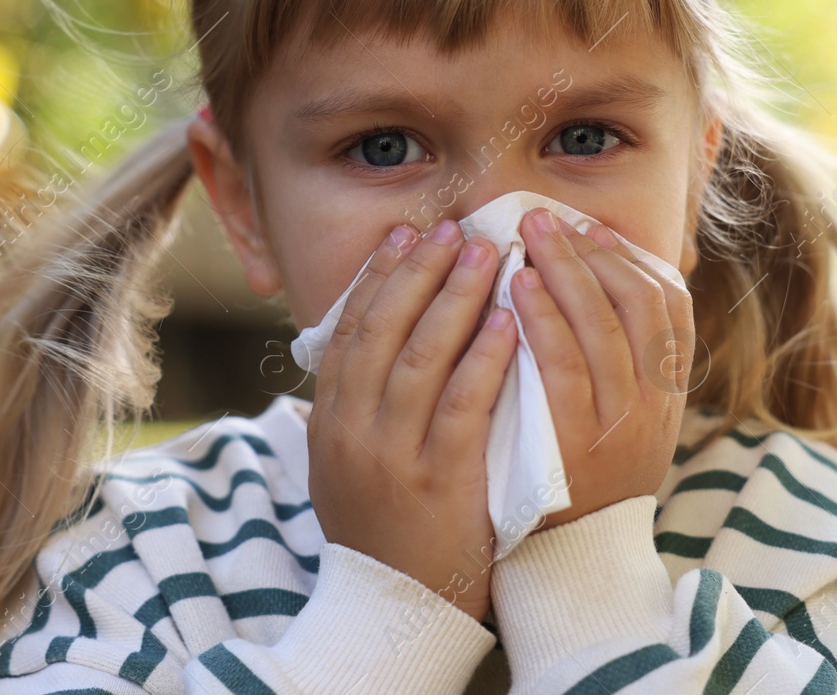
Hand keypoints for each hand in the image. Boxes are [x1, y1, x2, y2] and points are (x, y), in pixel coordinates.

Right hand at [308, 219, 516, 622]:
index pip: (350, 330)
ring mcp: (393, 455)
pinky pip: (463, 404)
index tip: (404, 234)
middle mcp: (352, 431)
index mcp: (329, 422)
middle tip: (452, 228)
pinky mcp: (440, 480)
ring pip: (420, 357)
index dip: (378, 277)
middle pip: (383, 330)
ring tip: (485, 253)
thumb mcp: (345, 466)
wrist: (395, 609)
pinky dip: (484, 357)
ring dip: (454, 297)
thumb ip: (349, 408)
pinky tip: (507, 321)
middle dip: (419, 272)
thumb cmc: (382, 530)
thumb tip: (354, 345)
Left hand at [509, 207, 690, 530]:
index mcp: (668, 396)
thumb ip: (620, 365)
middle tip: (546, 216)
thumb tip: (595, 286)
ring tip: (529, 234)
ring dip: (566, 270)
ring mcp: (618, 424)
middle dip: (592, 252)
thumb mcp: (626, 426)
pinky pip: (562, 366)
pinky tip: (517, 287)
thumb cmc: (584, 480)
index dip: (634, 262)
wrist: (570, 563)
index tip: (595, 230)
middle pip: (636, 304)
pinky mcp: (575, 444)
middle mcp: (654, 405)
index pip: (672, 309)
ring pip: (602, 325)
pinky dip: (544, 318)